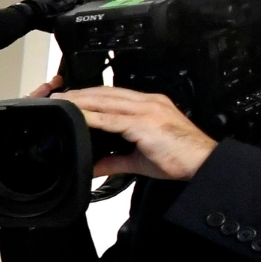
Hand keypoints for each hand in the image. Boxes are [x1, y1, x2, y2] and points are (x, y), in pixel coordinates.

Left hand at [51, 85, 215, 180]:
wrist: (202, 162)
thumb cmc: (178, 158)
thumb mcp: (138, 159)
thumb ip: (114, 161)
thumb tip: (93, 168)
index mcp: (149, 105)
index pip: (113, 95)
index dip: (90, 95)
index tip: (71, 99)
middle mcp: (148, 102)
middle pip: (106, 93)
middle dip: (80, 94)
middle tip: (58, 97)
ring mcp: (147, 110)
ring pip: (107, 101)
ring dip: (82, 101)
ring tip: (62, 103)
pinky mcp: (146, 123)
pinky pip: (113, 118)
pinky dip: (94, 117)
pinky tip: (78, 117)